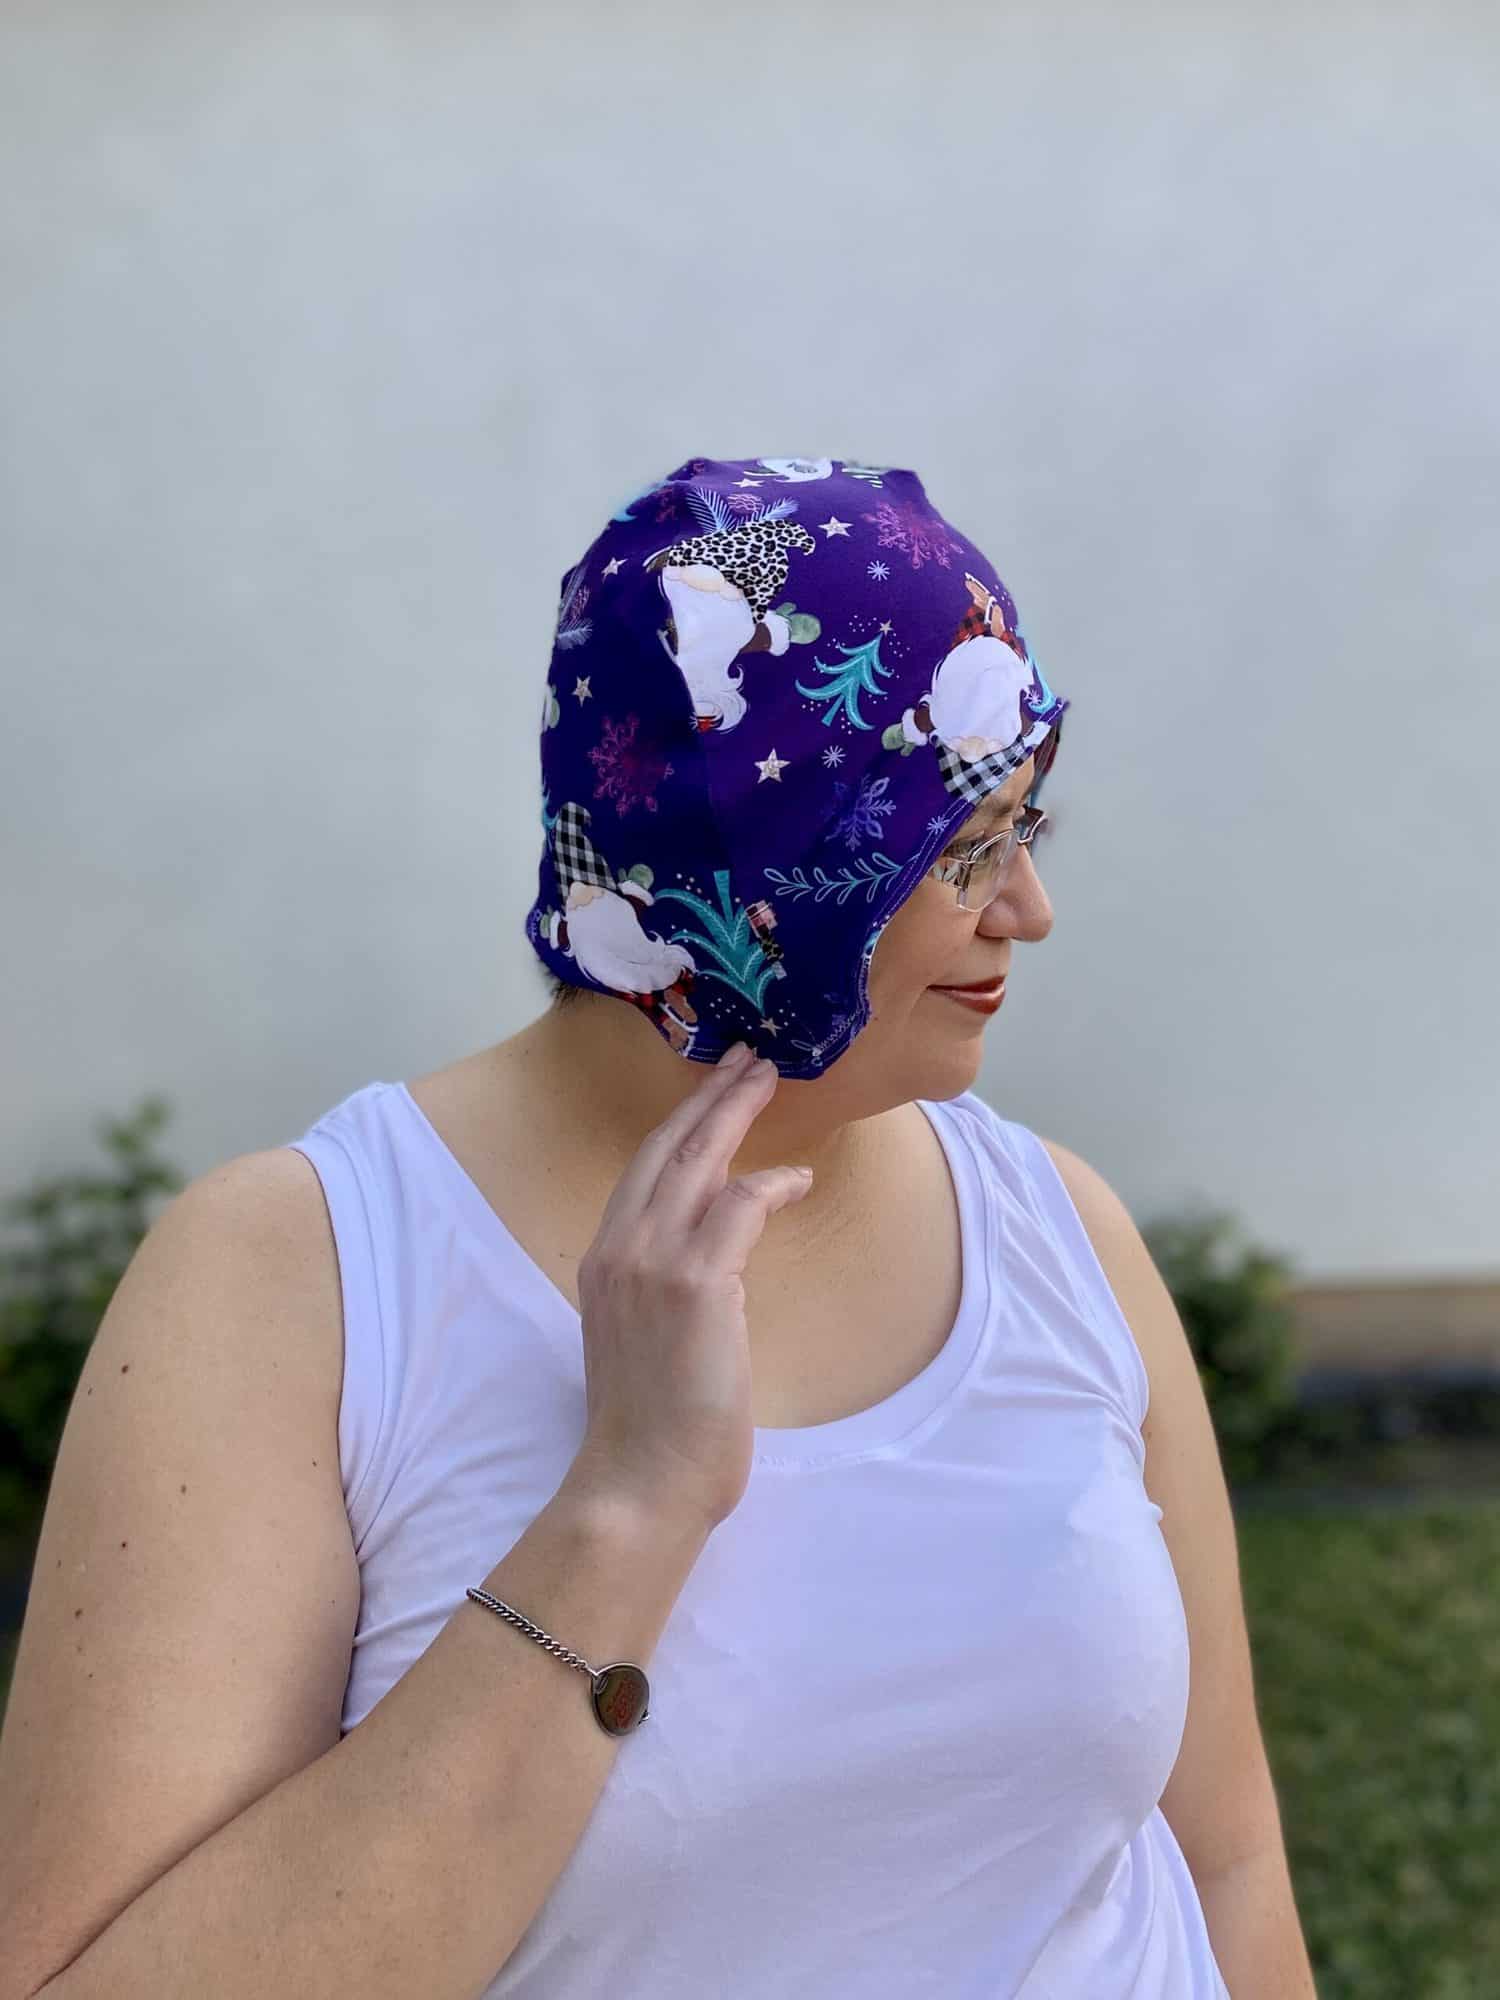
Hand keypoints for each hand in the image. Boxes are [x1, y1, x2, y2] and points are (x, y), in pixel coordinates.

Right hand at [569, 1045, 811, 1534]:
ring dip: (737, 1114)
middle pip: (667, 1149)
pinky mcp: (697, 1284)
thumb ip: (664, 1293)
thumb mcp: (642, 1341)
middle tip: (748, 1058)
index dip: (680, 1125)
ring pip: (699, 1160)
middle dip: (710, 1097)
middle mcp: (619, 1250)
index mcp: (603, 1262)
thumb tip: (711, 1271)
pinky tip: (799, 1180)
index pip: (643, 1171)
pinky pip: (738, 1206)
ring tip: (768, 1081)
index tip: (712, 1092)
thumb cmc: (650, 1431)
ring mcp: (654, 1263)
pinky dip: (771, 1184)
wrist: (640, 1483)